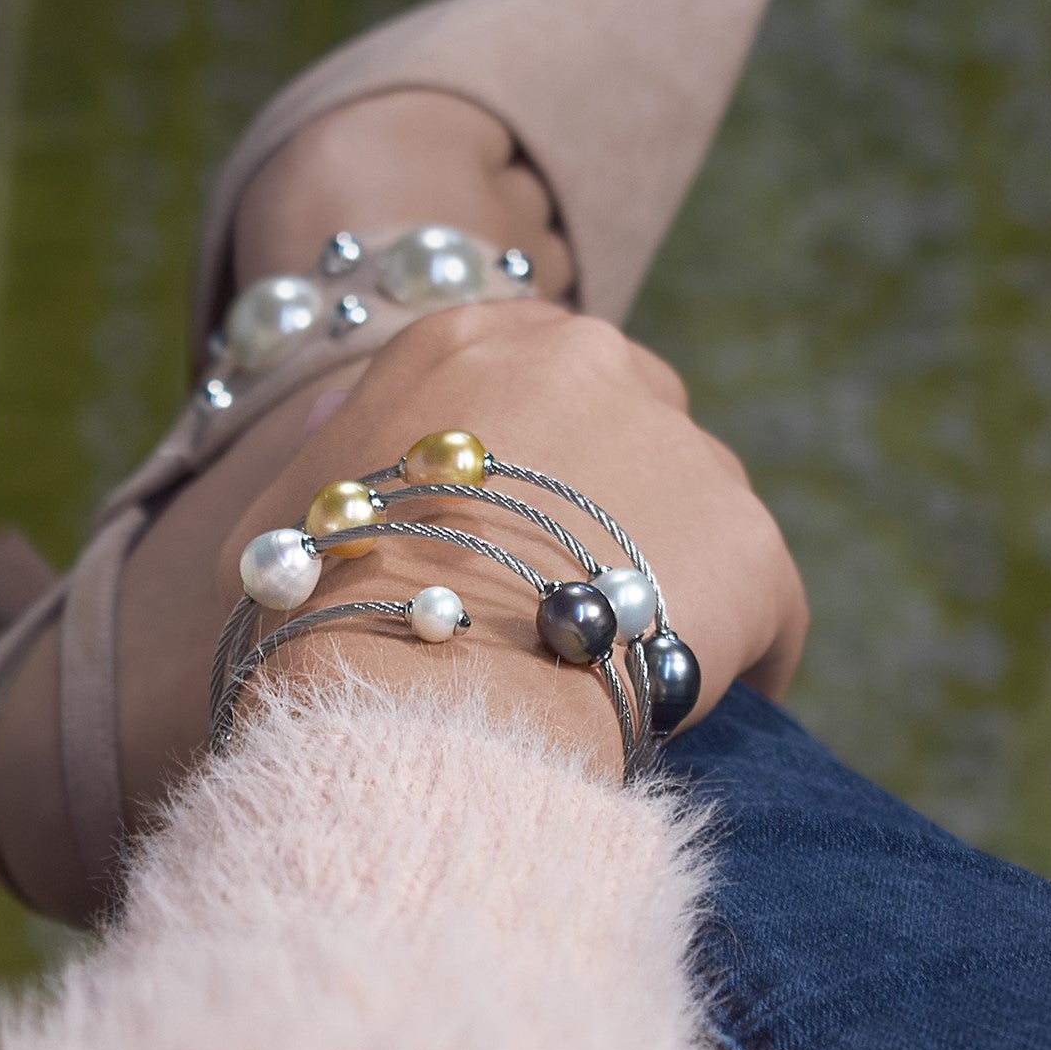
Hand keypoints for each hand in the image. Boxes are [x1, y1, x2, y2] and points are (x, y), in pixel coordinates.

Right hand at [219, 302, 806, 767]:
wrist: (409, 701)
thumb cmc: (321, 619)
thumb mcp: (281, 517)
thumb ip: (327, 461)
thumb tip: (338, 433)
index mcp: (471, 342)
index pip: (540, 368)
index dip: (541, 453)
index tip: (531, 526)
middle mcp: (588, 360)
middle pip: (635, 420)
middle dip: (619, 504)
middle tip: (574, 599)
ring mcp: (677, 443)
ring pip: (699, 507)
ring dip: (671, 574)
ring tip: (628, 665)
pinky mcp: (748, 540)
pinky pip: (769, 602)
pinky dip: (748, 654)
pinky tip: (717, 707)